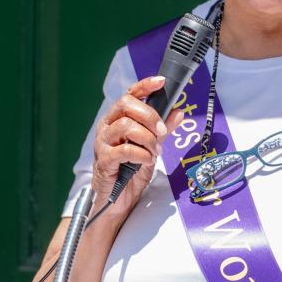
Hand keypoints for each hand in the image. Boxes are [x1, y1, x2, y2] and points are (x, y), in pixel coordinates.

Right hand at [92, 75, 184, 216]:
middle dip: (149, 115)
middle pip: (125, 104)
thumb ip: (163, 130)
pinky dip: (141, 154)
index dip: (144, 85)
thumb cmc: (131, 170)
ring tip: (155, 152)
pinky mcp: (103, 160)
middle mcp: (107, 126)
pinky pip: (123, 150)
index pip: (129, 94)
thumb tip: (179, 112)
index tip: (161, 82)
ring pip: (125, 125)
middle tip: (162, 132)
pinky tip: (147, 161)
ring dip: (147, 138)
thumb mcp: (152, 147)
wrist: (117, 199)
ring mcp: (103, 142)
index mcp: (118, 118)